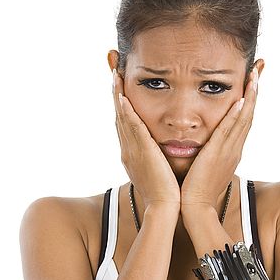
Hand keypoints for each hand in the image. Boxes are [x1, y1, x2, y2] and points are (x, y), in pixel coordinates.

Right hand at [112, 68, 180, 209]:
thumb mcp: (158, 170)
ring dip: (118, 95)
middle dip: (115, 92)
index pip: (124, 122)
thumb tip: (161, 149)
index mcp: (132, 154)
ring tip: (115, 74)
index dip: (120, 103)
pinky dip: (127, 112)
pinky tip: (124, 97)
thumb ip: (157, 157)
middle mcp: (128, 150)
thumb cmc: (167, 193)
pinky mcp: (142, 152)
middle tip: (112, 70)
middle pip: (118, 115)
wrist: (165, 209)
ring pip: (122, 117)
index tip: (119, 85)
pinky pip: (132, 128)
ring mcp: (132, 151)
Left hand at [179, 64, 259, 210]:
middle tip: (258, 70)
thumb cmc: (195, 190)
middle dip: (254, 91)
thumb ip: (206, 152)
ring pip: (243, 119)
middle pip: (248, 115)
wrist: (195, 208)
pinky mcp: (218, 155)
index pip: (243, 120)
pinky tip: (239, 100)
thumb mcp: (205, 166)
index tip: (252, 81)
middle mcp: (234, 149)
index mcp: (231, 151)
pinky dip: (236, 115)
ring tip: (254, 76)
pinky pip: (229, 131)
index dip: (249, 100)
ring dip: (250, 97)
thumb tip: (202, 142)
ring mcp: (229, 151)